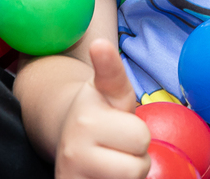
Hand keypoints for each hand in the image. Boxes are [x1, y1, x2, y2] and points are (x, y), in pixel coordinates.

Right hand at [55, 39, 151, 178]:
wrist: (68, 138)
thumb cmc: (100, 112)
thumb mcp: (110, 89)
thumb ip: (111, 69)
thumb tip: (100, 44)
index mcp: (87, 118)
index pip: (140, 136)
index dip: (135, 129)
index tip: (107, 84)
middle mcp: (73, 148)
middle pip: (139, 162)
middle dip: (136, 153)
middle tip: (119, 144)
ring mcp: (70, 173)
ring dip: (128, 172)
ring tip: (113, 159)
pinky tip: (104, 173)